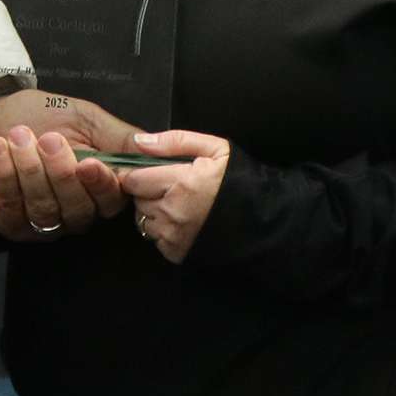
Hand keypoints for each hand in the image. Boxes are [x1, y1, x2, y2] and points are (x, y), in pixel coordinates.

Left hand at [0, 91, 128, 240]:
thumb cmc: (36, 115)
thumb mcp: (82, 117)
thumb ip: (117, 136)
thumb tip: (152, 147)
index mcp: (95, 187)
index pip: (111, 201)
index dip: (102, 185)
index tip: (89, 162)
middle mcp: (71, 210)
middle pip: (78, 210)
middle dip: (61, 173)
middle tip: (47, 139)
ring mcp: (39, 220)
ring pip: (46, 209)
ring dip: (30, 169)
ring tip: (18, 136)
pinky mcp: (6, 221)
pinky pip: (12, 208)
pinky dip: (4, 174)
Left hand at [118, 130, 230, 263]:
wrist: (262, 221)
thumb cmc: (237, 180)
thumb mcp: (214, 148)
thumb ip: (174, 141)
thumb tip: (138, 143)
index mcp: (180, 183)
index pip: (132, 179)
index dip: (137, 174)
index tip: (148, 172)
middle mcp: (172, 212)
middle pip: (137, 199)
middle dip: (146, 191)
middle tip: (169, 187)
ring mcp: (174, 236)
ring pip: (143, 220)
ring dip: (152, 212)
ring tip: (177, 204)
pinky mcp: (176, 253)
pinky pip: (154, 238)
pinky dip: (162, 229)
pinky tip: (182, 221)